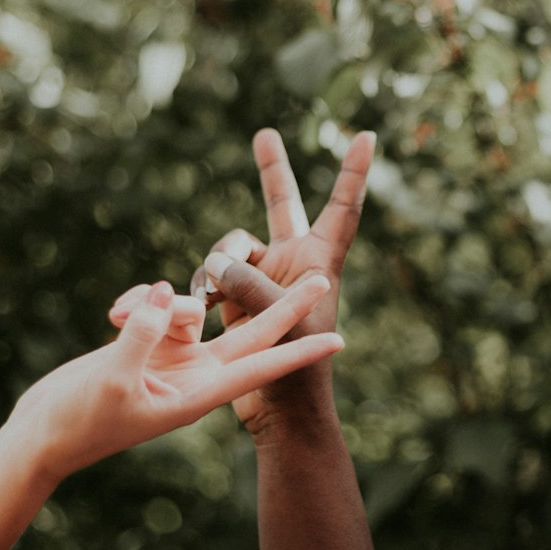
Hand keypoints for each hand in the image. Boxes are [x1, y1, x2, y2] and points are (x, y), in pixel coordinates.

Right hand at [11, 277, 342, 484]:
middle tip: (325, 279)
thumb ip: (144, 334)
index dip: (299, 353)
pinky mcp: (149, 342)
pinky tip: (113, 313)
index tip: (340, 340)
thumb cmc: (77, 423)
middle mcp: (195, 373)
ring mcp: (173, 356)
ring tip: (120, 318)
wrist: (42, 435)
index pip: (261, 369)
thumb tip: (169, 293)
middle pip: (249, 332)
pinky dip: (139, 302)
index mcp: (199, 394)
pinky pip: (158, 306)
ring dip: (162, 303)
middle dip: (283, 305)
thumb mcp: (112, 378)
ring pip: (189, 307)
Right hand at [190, 128, 374, 431]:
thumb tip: (217, 263)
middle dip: (272, 170)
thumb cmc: (295, 375)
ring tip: (209, 300)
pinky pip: (209, 278)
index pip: (342, 208)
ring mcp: (262, 281)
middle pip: (281, 206)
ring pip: (230, 249)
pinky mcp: (234, 301)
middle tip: (265, 133)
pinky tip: (182, 307)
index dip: (353, 172)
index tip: (368, 136)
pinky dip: (197, 289)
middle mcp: (293, 265)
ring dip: (215, 267)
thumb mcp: (276, 322)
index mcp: (320, 264)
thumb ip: (248, 283)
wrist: (279, 416)